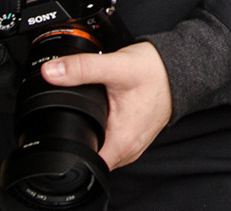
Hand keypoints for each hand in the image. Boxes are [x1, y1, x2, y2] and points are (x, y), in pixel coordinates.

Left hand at [41, 41, 171, 169]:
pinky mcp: (134, 134)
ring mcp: (132, 144)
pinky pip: (111, 139)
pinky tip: (101, 110)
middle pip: (90, 155)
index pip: (85, 162)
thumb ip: (82, 69)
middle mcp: (128, 150)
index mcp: (121, 143)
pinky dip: (103, 127)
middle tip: (70, 110)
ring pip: (101, 147)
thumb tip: (51, 72)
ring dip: (91, 132)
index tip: (58, 130)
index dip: (67, 149)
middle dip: (77, 136)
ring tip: (86, 109)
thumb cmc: (154, 72)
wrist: (179, 69)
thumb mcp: (115, 66)